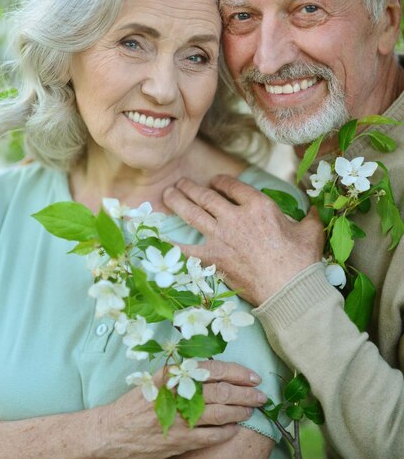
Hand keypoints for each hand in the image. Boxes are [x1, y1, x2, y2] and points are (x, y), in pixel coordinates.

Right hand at [94, 360, 266, 458]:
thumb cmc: (136, 403)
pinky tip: (235, 428)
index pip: (214, 368)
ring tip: (252, 409)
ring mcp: (180, 417)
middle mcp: (178, 392)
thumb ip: (182, 374)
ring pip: (221, 412)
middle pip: (222, 390)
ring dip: (240, 410)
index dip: (237, 372)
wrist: (113, 431)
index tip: (252, 375)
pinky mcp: (180, 438)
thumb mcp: (157, 379)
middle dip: (246, 392)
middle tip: (261, 394)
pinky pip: (211, 435)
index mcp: (174, 373)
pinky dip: (226, 431)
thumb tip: (212, 371)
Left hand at [163, 174, 323, 305]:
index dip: (220, 181)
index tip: (215, 182)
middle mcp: (235, 217)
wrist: (289, 291)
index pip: (232, 186)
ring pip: (193, 213)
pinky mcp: (212, 258)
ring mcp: (220, 237)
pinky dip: (169, 243)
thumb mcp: (311, 232)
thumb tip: (315, 206)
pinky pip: (185, 249)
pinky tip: (155, 238)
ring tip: (169, 193)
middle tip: (182, 183)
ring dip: (178, 201)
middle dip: (192, 187)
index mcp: (258, 206)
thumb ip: (309, 215)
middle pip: (207, 196)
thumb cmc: (301, 261)